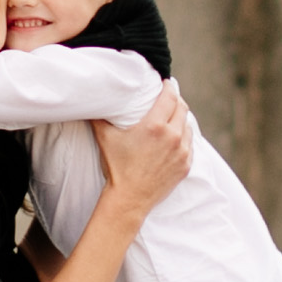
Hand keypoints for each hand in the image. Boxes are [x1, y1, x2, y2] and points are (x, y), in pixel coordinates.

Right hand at [92, 86, 191, 213]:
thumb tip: (92, 101)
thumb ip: (99, 117)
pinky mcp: (186, 165)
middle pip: (182, 108)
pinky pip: (190, 144)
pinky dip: (184, 137)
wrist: (128, 199)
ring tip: (172, 117)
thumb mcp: (105, 138)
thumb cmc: (116, 168)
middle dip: (176, 100)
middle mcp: (173, 137)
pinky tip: (176, 137)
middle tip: (168, 97)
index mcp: (155, 126)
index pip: (170, 96)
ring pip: (188, 126)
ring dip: (181, 119)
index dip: (169, 86)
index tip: (166, 82)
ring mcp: (182, 152)